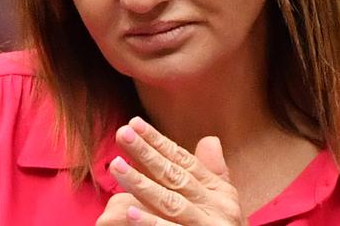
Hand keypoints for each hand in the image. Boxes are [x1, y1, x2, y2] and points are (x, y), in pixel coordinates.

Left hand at [96, 117, 245, 224]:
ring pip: (170, 202)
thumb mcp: (223, 203)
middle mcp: (216, 205)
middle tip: (122, 133)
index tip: (134, 123)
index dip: (158, 141)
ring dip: (141, 183)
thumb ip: (212, 173)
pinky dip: (151, 223)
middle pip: (174, 175)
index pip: (183, 160)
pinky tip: (131, 213)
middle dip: (146, 153)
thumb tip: (210, 139)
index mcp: (219, 190)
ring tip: (116, 166)